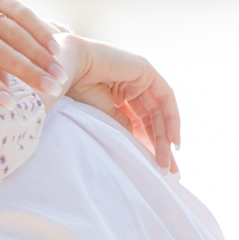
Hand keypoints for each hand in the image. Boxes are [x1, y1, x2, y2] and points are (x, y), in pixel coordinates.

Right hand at [57, 34, 181, 171]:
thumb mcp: (102, 115)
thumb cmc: (73, 88)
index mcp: (116, 95)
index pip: (138, 123)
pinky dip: (171, 119)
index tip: (153, 168)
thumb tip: (137, 142)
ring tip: (165, 163)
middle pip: (152, 120)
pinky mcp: (146, 71)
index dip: (147, 145)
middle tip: (165, 171)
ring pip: (159, 112)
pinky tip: (172, 140)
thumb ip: (121, 125)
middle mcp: (130, 85)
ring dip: (164, 138)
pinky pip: (165, 98)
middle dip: (159, 146)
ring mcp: (139, 77)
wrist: (66, 68)